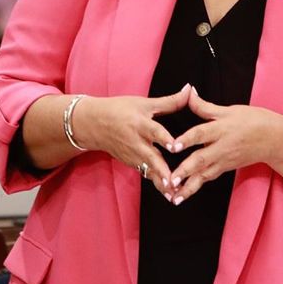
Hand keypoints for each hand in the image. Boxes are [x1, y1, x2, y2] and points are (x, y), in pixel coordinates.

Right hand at [73, 85, 190, 195]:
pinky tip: (168, 193)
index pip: (153, 131)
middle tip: (175, 181)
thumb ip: (170, 101)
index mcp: (139, 123)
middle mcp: (136, 141)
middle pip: (150, 157)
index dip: (164, 139)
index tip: (175, 146)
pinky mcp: (131, 163)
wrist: (92, 124)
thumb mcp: (143, 103)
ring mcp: (132, 155)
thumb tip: (190, 90)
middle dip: (162, 170)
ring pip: (148, 170)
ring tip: (174, 194)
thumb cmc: (119, 110)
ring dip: (161, 182)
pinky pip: (146, 173)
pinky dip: (156, 183)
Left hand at [168, 88, 278, 204]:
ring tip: (174, 197)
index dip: (187, 139)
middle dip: (185, 171)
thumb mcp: (230, 110)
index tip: (173, 146)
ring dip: (188, 187)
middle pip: (201, 159)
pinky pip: (208, 178)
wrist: (273, 139)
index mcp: (221, 129)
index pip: (201, 133)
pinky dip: (196, 187)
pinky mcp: (225, 168)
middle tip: (170, 180)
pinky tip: (182, 195)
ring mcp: (224, 160)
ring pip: (204, 175)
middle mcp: (221, 147)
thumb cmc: (252, 121)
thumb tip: (188, 92)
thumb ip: (205, 106)